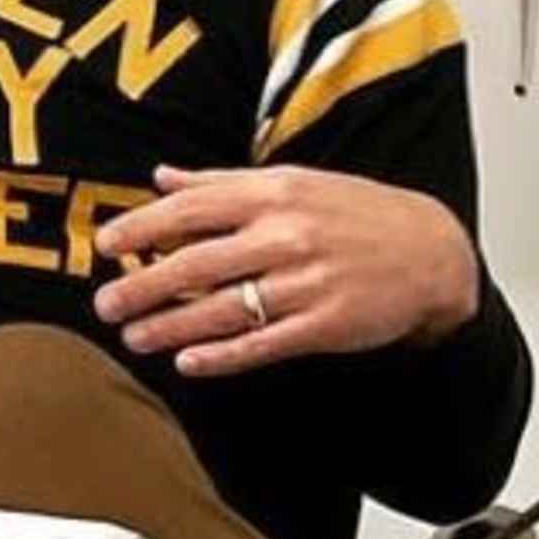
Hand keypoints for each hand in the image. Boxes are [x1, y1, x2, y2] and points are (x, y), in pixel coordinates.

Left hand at [90, 165, 480, 378]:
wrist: (432, 251)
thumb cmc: (356, 212)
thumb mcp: (293, 181)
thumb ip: (223, 182)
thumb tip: (162, 177)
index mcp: (273, 194)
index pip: (192, 209)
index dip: (143, 227)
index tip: (108, 245)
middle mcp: (286, 235)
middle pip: (197, 263)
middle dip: (144, 286)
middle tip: (106, 305)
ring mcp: (306, 282)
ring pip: (224, 308)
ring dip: (171, 326)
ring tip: (133, 338)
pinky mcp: (325, 325)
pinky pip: (262, 343)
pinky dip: (222, 355)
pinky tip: (188, 362)